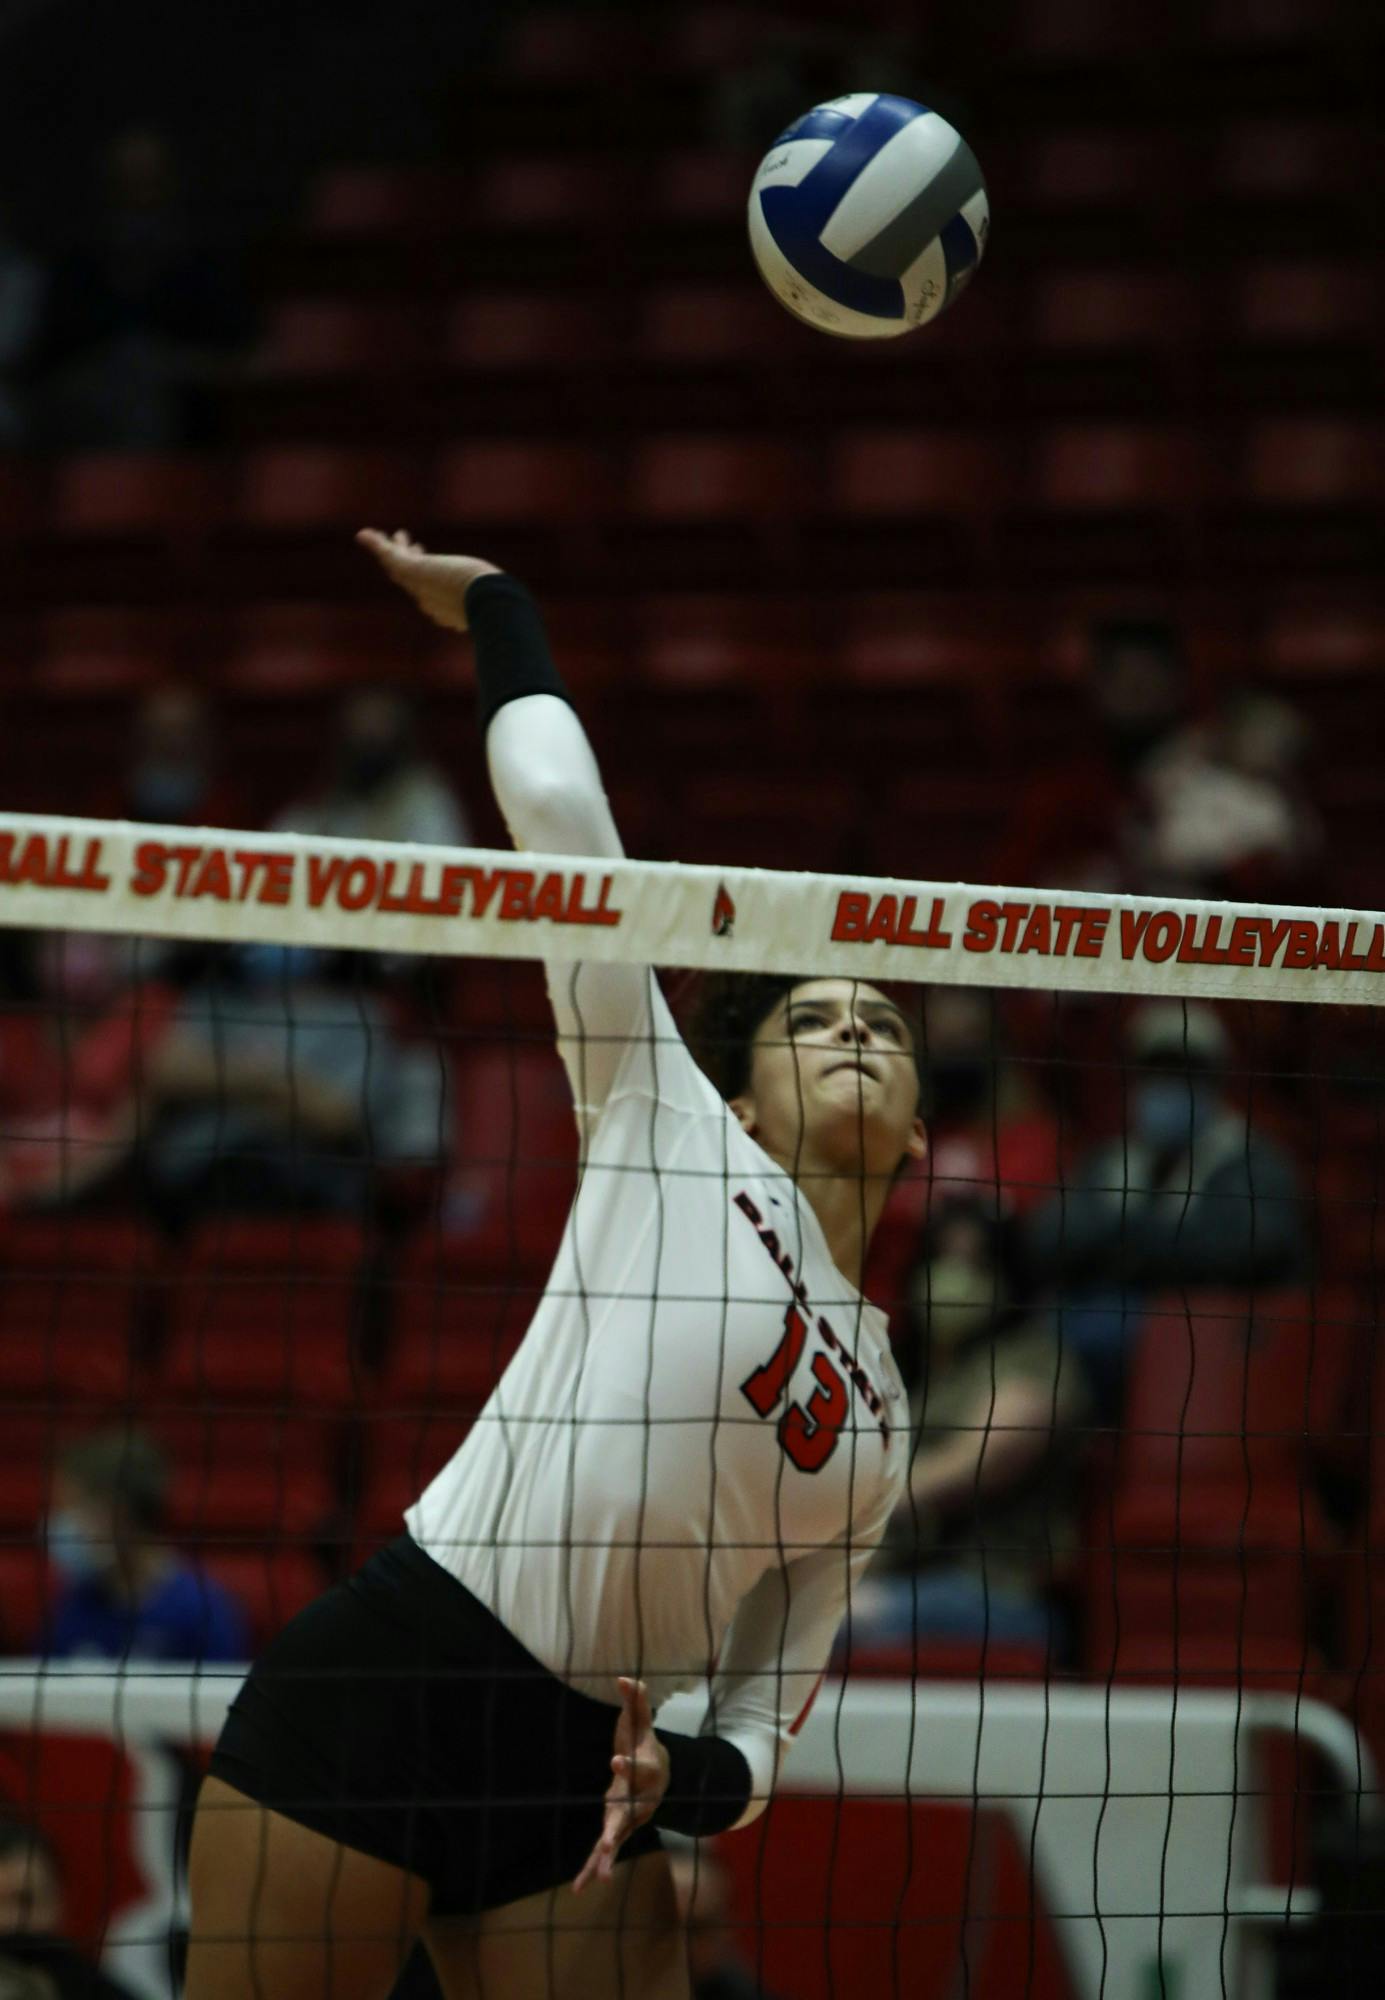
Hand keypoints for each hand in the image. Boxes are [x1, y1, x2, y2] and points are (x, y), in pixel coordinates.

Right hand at [356, 528, 500, 632]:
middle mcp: (429, 600)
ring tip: (396, 537)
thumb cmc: (495, 603)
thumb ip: (504, 609)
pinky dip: (375, 545)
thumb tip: (518, 617)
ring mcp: (418, 586)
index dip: (431, 576)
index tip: (433, 563)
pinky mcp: (410, 571)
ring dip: (393, 551)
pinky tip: (363, 534)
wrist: (484, 603)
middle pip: (413, 580)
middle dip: (413, 562)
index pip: (431, 592)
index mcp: (447, 608)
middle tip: (414, 545)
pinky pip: (387, 555)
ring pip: (399, 566)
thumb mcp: (500, 601)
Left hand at [572, 1676, 668, 1893]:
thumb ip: (636, 1702)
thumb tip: (625, 1677)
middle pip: (630, 1814)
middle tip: (610, 1840)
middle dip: (618, 1826)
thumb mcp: (643, 1724)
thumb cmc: (647, 1746)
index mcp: (646, 1772)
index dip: (627, 1764)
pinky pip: (603, 1852)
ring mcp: (629, 1818)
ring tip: (601, 1877)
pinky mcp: (617, 1831)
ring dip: (609, 1857)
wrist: (661, 1778)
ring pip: (619, 1839)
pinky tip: (578, 1888)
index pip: (637, 1767)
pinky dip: (592, 1869)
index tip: (615, 1759)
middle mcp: (640, 1800)